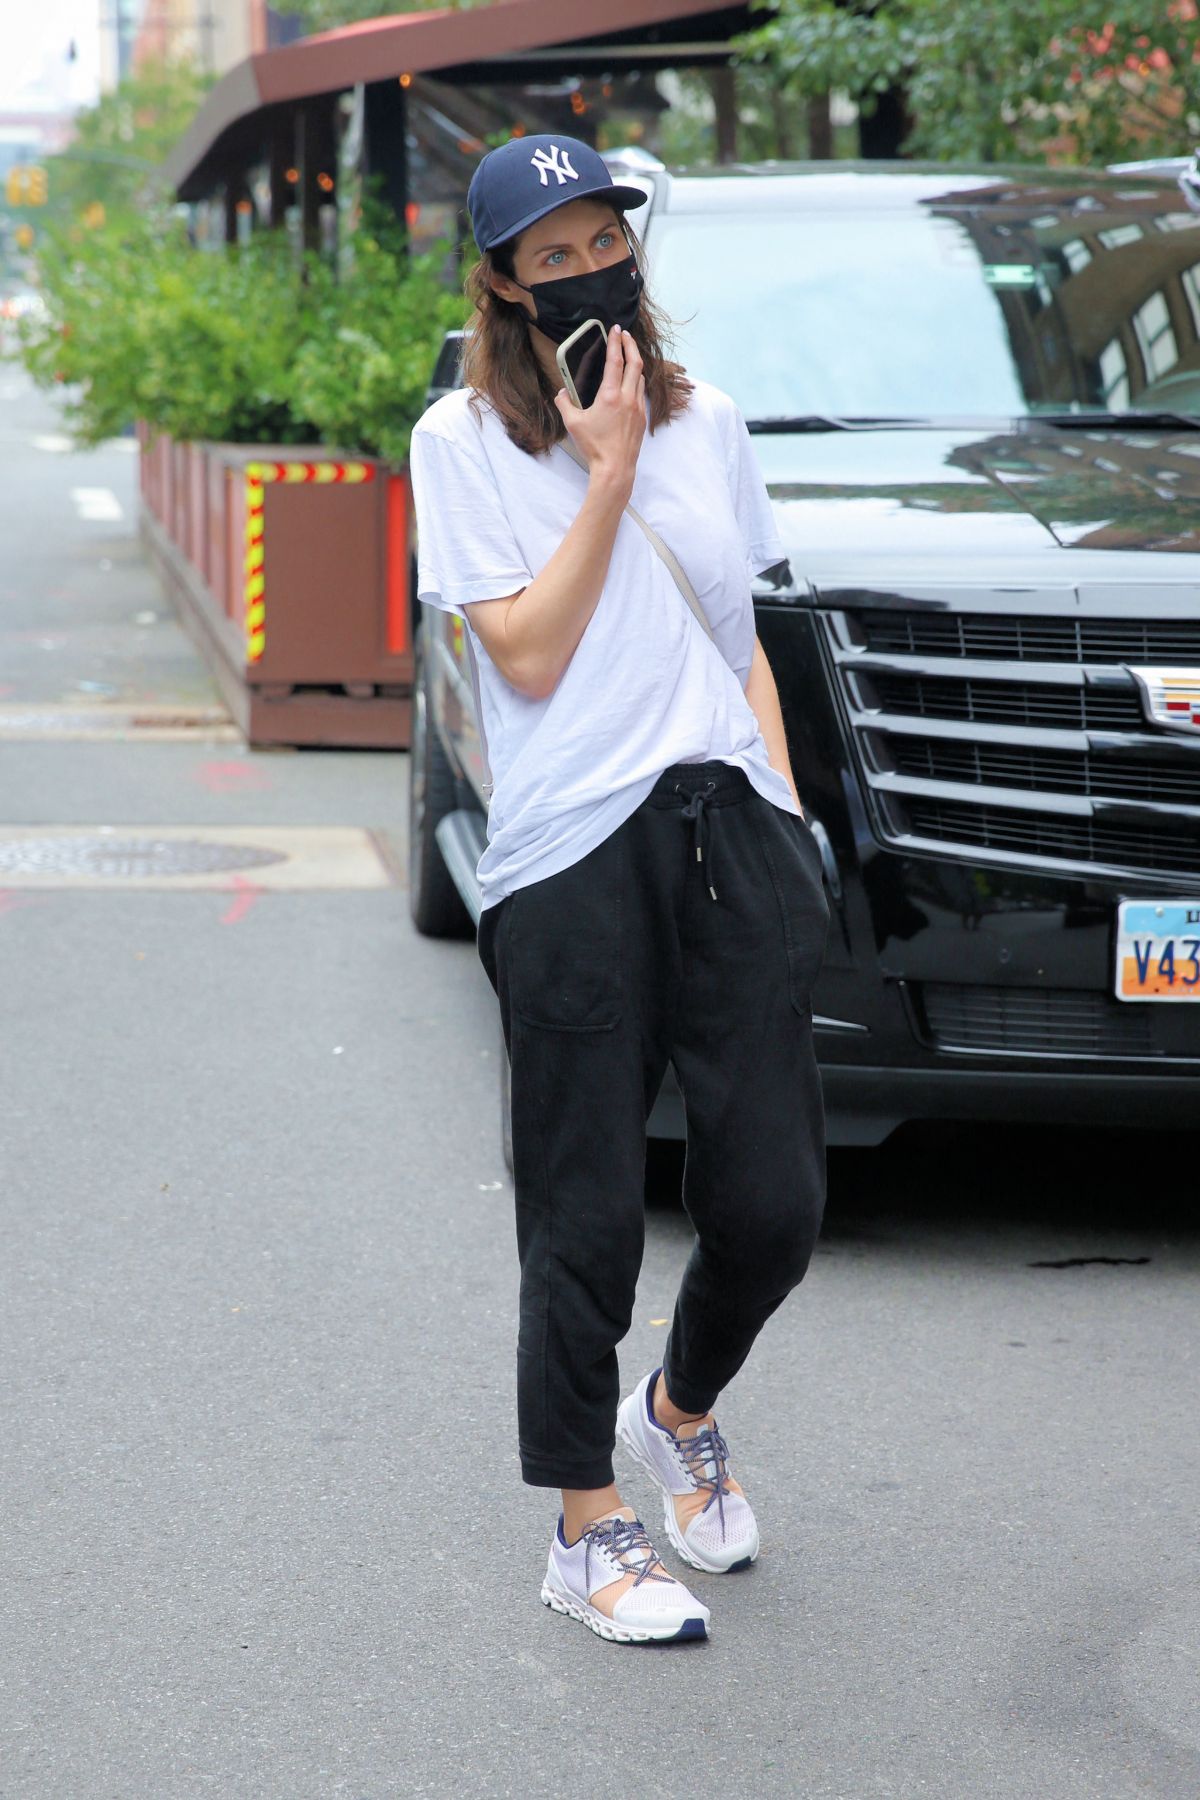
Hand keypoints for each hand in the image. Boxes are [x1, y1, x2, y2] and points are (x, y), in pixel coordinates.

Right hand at [555, 325, 645, 493]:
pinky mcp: (642, 418)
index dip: (615, 342)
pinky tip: (630, 383)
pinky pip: (640, 393)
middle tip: (625, 335)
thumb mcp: (573, 424)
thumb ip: (564, 404)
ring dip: (635, 363)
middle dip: (631, 345)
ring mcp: (637, 408)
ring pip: (640, 377)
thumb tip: (561, 393)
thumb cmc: (594, 447)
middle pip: (635, 362)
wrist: (615, 468)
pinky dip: (636, 382)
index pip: (615, 360)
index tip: (615, 330)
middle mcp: (627, 398)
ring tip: (628, 357)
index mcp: (610, 395)